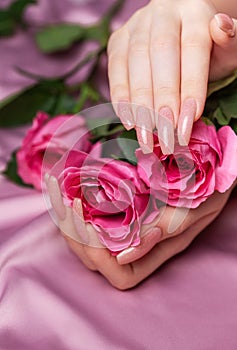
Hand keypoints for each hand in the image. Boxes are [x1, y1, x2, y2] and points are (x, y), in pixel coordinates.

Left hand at [45, 174, 234, 289]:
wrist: (212, 170)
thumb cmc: (210, 189)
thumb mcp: (197, 207)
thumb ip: (169, 229)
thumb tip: (124, 255)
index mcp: (158, 250)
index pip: (120, 275)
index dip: (99, 256)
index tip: (90, 222)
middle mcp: (138, 244)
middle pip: (94, 258)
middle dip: (74, 232)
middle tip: (69, 198)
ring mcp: (128, 227)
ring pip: (86, 238)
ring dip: (67, 217)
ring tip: (60, 188)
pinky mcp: (121, 208)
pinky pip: (89, 215)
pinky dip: (74, 201)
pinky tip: (67, 182)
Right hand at [108, 0, 236, 153]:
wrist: (181, 33)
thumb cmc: (207, 50)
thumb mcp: (225, 49)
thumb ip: (230, 42)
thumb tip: (221, 27)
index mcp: (195, 10)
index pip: (193, 47)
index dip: (191, 86)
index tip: (189, 121)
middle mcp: (162, 13)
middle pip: (161, 53)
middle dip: (163, 98)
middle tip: (166, 133)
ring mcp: (136, 25)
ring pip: (135, 62)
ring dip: (140, 104)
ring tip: (146, 135)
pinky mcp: (118, 40)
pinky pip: (115, 69)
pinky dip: (120, 98)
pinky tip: (129, 121)